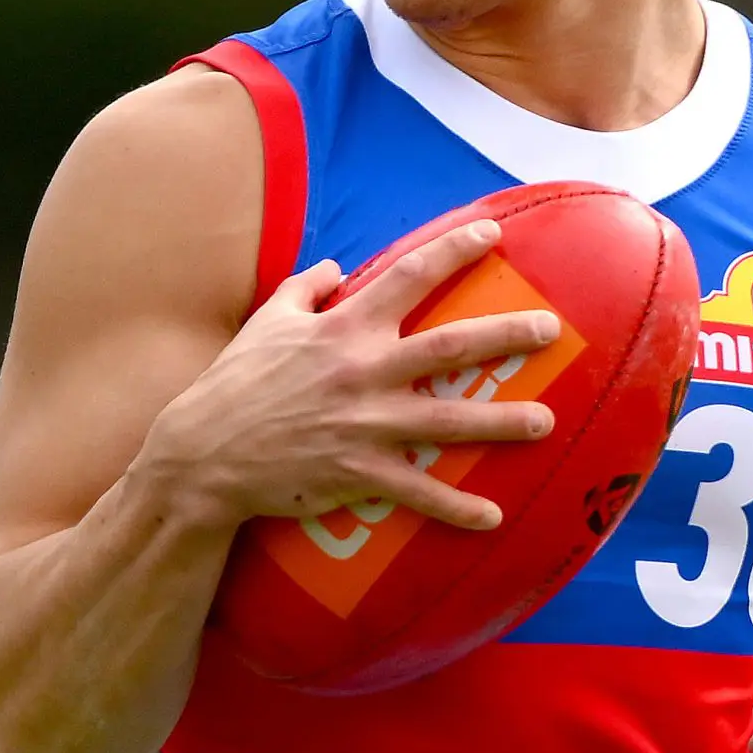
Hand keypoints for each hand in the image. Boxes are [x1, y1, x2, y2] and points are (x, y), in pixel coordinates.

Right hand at [136, 219, 557, 532]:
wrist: (201, 454)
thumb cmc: (233, 383)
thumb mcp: (266, 322)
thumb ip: (305, 287)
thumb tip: (336, 266)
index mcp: (343, 328)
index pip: (409, 276)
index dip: (454, 251)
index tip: (493, 235)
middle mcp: (362, 371)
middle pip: (450, 347)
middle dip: (506, 336)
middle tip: (551, 330)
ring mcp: (364, 424)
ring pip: (447, 422)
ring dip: (501, 423)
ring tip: (546, 422)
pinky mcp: (357, 473)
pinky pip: (417, 493)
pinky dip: (456, 508)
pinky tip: (493, 517)